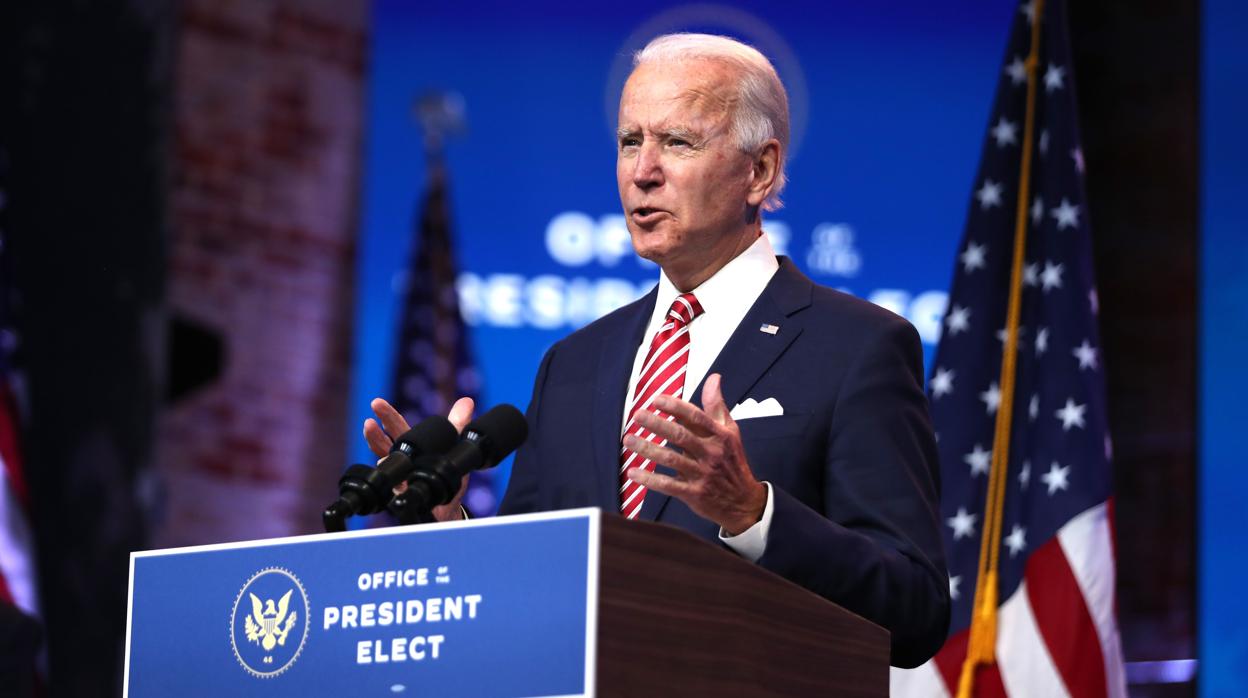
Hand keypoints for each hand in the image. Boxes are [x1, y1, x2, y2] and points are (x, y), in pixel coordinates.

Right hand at [363, 396, 474, 521]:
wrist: (447, 505)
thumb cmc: (445, 472)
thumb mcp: (454, 446)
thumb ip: (458, 424)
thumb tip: (467, 401)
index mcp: (412, 446)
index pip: (396, 428)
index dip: (387, 416)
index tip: (376, 403)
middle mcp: (401, 461)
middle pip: (384, 444)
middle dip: (375, 433)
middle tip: (368, 422)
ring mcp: (400, 479)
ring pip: (386, 466)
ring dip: (379, 459)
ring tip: (377, 457)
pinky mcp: (406, 496)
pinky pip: (398, 491)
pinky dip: (396, 485)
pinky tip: (395, 481)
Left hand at [623, 373, 766, 534]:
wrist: (744, 501)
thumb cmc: (732, 461)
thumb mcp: (730, 431)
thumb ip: (717, 405)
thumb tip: (714, 378)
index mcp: (720, 435)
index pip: (696, 417)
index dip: (676, 407)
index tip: (657, 399)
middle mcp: (711, 453)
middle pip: (681, 436)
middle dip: (657, 424)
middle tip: (637, 415)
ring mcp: (702, 474)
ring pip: (671, 459)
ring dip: (648, 449)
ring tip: (629, 440)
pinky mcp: (694, 494)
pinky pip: (669, 485)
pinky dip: (650, 480)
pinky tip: (634, 472)